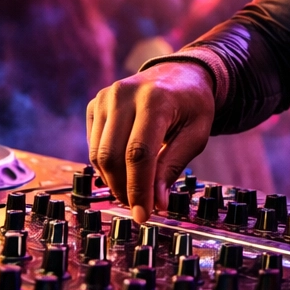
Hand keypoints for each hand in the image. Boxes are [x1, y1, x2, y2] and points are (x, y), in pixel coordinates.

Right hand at [87, 61, 215, 221]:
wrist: (179, 74)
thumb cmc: (192, 106)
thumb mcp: (196, 134)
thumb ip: (173, 166)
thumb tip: (156, 203)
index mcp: (155, 99)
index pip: (139, 153)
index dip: (139, 189)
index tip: (143, 215)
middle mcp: (124, 94)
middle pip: (112, 156)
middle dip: (123, 189)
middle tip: (139, 207)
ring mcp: (105, 97)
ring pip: (98, 154)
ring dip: (113, 181)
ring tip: (134, 190)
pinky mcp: (95, 105)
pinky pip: (94, 146)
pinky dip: (106, 166)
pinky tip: (125, 169)